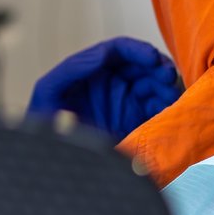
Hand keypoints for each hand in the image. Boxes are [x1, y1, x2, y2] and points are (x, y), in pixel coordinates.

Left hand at [28, 36, 181, 137]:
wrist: (49, 164)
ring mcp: (123, 102)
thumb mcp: (48, 92)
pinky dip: (166, 107)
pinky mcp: (134, 122)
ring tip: (171, 94)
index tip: (152, 59)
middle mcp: (108, 83)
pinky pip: (155, 109)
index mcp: (90, 70)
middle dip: (157, 67)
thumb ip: (73, 68)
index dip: (138, 50)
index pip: (118, 51)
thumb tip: (103, 53)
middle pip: (141, 65)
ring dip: (165, 86)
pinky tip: (169, 110)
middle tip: (168, 76)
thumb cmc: (42, 128)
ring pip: (152, 85)